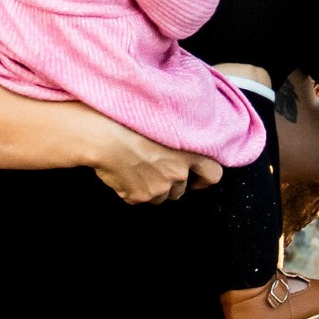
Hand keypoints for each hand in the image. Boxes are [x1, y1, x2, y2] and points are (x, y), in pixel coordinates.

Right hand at [79, 116, 222, 204]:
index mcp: (191, 152)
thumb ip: (180, 137)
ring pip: (160, 196)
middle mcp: (179, 173)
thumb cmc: (131, 120)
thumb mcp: (166, 120)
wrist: (104, 135)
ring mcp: (160, 188)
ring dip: (152, 186)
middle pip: (181, 188)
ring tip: (136, 166)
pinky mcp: (140, 196)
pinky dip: (132, 189)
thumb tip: (180, 146)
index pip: (213, 174)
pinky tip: (123, 171)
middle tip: (155, 166)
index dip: (204, 177)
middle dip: (170, 181)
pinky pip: (139, 197)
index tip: (196, 176)